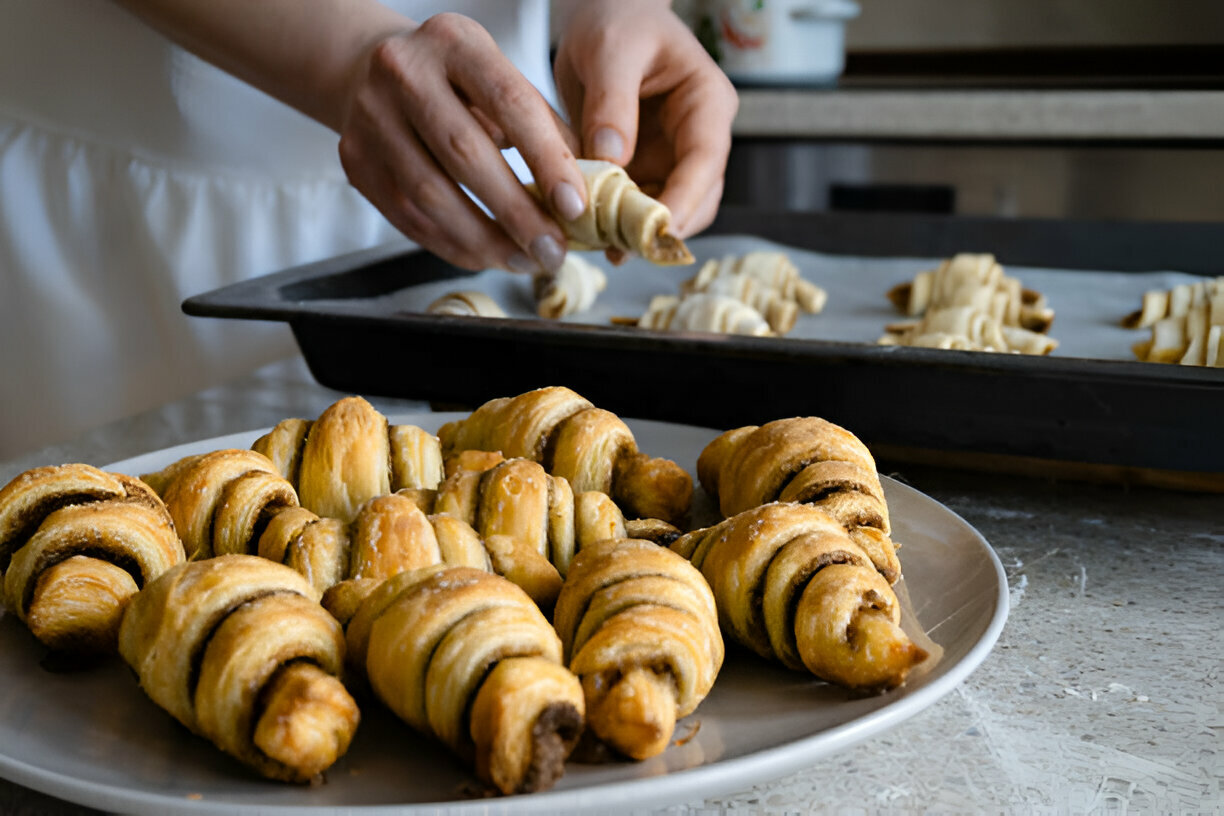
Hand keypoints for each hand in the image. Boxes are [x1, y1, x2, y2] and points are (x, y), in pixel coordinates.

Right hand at [338, 13, 588, 273]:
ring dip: (484, 240)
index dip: (546, 160)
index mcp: (454, 42)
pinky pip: (408, 218)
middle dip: (516, 213)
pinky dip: (453, 245)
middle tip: (552, 250)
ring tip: (523, 260)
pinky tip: (485, 256)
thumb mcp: (501, 80)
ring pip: (431, 196)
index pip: (509, 103)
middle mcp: (404, 72)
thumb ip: (543, 128)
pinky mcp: (356, 161)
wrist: (373, 72)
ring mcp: (371, 118)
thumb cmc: (457, 82)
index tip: (574, 206)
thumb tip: (585, 193)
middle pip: (465, 155)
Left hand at [553, 0, 738, 239]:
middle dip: (663, 227)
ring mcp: (671, 158)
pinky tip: (590, 236)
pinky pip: (636, 207)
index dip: (686, 200)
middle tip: (623, 250)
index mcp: (706, 102)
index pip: (705, 160)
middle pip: (697, 199)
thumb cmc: (616, 19)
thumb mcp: (610, 49)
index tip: (659, 229)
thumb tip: (612, 159)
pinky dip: (617, 225)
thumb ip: (612, 101)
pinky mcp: (644, 170)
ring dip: (639, 234)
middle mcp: (697, 136)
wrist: (603, 18)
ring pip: (668, 211)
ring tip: (603, 249)